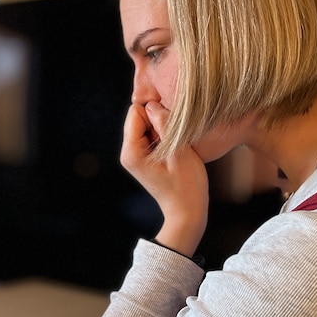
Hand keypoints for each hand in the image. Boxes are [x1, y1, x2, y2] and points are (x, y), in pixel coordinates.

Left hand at [120, 102, 208, 255]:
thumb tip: (153, 104)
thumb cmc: (186, 186)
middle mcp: (128, 153)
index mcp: (132, 151)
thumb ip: (165, 125)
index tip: (173, 123)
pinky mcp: (145, 158)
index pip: (136, 112)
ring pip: (147, 125)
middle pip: (139, 117)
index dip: (155, 111)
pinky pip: (152, 135)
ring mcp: (136, 156)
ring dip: (163, 129)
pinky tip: (176, 148)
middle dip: (158, 119)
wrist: (187, 212)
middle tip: (177, 135)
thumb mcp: (179, 152)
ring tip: (178, 144)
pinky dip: (165, 136)